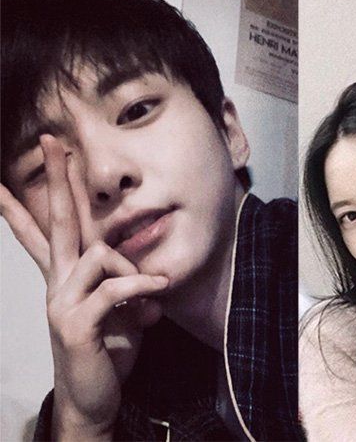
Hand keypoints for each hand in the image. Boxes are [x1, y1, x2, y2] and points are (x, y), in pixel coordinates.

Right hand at [0, 135, 166, 440]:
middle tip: (50, 141)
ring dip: (133, 268)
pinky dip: (141, 286)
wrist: (95, 397)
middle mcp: (59, 283)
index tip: (11, 176)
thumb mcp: (126, 312)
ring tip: (152, 291)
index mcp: (68, 277)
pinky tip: (157, 293)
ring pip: (100, 253)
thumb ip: (131, 289)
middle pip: (58, 221)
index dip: (28, 204)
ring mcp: (62, 301)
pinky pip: (114, 287)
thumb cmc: (109, 351)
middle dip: (56, 179)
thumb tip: (154, 279)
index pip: (46, 232)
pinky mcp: (75, 322)